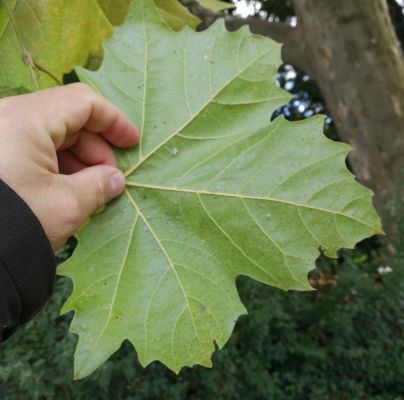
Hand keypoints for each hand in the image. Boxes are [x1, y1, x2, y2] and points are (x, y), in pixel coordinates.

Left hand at [0, 83, 138, 251]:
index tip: (132, 143)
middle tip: (109, 180)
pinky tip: (66, 191)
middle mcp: (9, 118)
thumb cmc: (15, 223)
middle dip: (96, 149)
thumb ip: (99, 185)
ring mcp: (1, 135)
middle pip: (69, 120)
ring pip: (53, 136)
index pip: (83, 103)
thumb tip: (116, 179)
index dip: (115, 121)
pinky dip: (57, 166)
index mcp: (26, 120)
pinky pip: (35, 149)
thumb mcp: (66, 204)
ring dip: (79, 161)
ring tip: (89, 191)